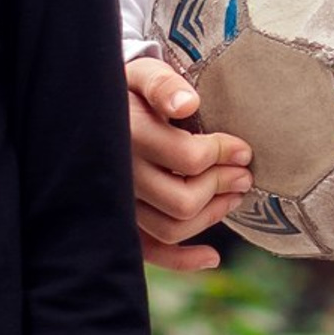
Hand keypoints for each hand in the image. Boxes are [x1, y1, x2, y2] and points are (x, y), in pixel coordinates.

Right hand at [125, 55, 249, 269]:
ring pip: (170, 228)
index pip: (188, 158)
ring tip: (234, 196)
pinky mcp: (118, 221)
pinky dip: (181, 260)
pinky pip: (146, 251)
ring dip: (211, 216)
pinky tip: (212, 257)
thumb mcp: (141, 74)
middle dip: (222, 185)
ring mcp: (115, 204)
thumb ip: (163, 84)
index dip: (224, 154)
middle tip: (244, 175)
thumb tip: (187, 104)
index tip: (243, 151)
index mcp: (127, 135)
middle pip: (183, 199)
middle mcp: (118, 175)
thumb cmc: (126, 89)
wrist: (88, 111)